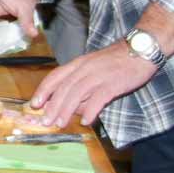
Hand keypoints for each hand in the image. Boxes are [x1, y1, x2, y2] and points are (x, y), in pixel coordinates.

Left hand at [30, 42, 156, 126]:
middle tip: (44, 121)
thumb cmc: (117, 60)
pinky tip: (85, 121)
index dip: (43, 90)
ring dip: (66, 110)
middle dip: (52, 105)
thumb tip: (73, 105)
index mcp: (78, 64)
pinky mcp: (113, 83)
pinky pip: (98, 98)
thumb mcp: (94, 68)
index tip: (34, 104)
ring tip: (59, 123)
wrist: (140, 49)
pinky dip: (90, 110)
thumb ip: (82, 84)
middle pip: (63, 88)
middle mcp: (85, 69)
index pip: (55, 76)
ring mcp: (98, 75)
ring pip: (76, 93)